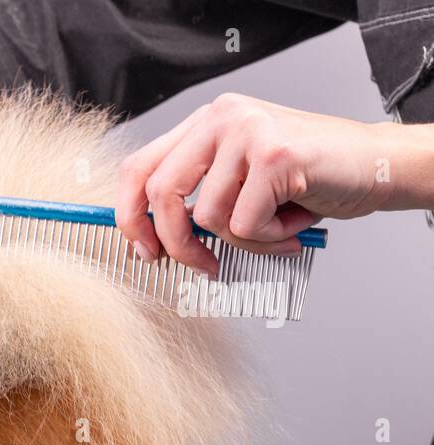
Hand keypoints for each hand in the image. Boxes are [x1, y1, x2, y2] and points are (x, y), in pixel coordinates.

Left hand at [115, 93, 423, 275]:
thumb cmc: (308, 179)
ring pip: (208, 216)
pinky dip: (268, 238)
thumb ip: (197, 198)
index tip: (142, 251)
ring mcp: (248, 130)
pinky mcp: (274, 154)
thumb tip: (150, 241)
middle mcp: (221, 117)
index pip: (138, 168)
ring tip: (275, 229)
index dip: (129, 216)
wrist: (375, 166)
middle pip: (160, 193)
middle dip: (175, 243)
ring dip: (243, 241)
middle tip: (201, 265)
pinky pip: (244, 224)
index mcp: (204, 124)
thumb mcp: (239, 184)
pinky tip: (293, 221)